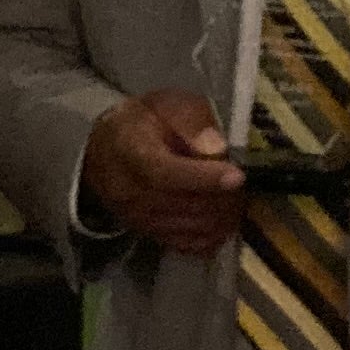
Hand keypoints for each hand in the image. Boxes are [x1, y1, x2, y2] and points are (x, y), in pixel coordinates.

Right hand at [79, 89, 247, 254]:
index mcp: (132, 152)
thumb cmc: (143, 123)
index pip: (166, 173)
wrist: (105, 152)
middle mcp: (131, 192)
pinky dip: (213, 234)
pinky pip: (189, 245)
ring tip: (237, 198)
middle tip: (244, 185)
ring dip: (222, 216)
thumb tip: (216, 149)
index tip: (237, 176)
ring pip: (191, 227)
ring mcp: (139, 218)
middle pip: (185, 204)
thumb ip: (191, 121)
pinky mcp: (149, 235)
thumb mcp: (165, 104)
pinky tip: (224, 217)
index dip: (204, 178)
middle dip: (223, 198)